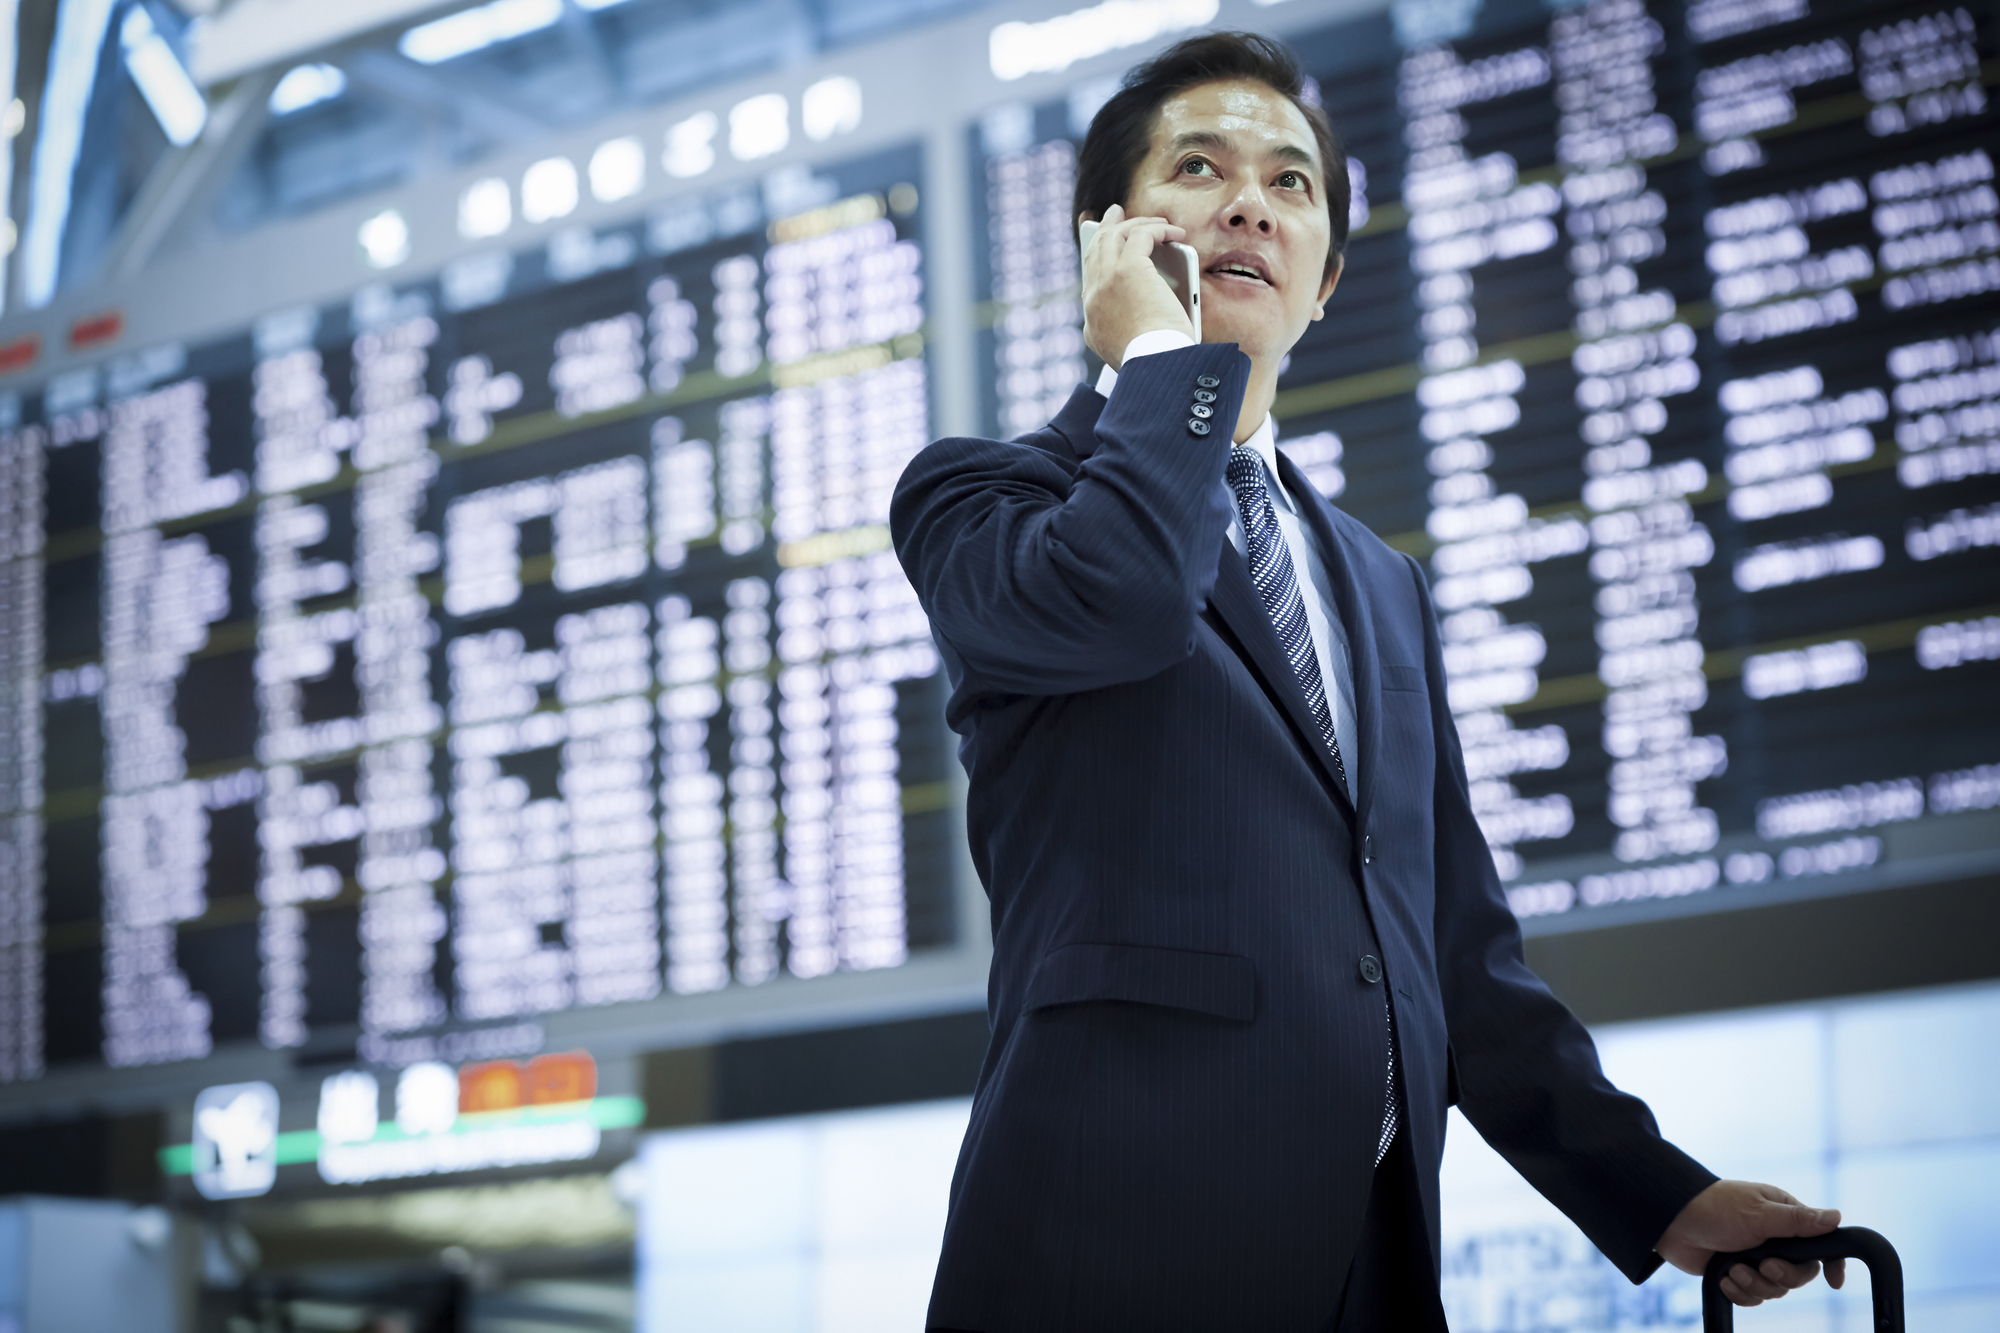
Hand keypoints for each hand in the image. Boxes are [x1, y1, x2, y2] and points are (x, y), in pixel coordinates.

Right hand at [1079, 203, 1193, 367]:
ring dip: (1138, 224)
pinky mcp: (1128, 270)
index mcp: (1093, 318)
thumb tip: (1145, 311)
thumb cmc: (1154, 363)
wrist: (1153, 365)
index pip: (1090, 277)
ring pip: (1115, 236)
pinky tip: (1175, 233)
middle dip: (1107, 228)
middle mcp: (1093, 296)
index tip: (1100, 240)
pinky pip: (1141, 236)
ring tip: (1158, 222)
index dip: (1096, 254)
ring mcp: (1106, 280)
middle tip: (1117, 213)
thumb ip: (1130, 330)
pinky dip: (1158, 230)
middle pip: (1096, 250)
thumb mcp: (1133, 350)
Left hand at [1656, 1180, 1846, 1306]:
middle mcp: (1774, 1238)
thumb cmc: (1713, 1208)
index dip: (1832, 1263)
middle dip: (1782, 1276)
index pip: (1821, 1243)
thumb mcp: (1758, 1213)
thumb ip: (1797, 1221)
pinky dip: (1739, 1292)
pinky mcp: (1737, 1273)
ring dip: (1755, 1284)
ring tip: (1734, 1270)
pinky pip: (1752, 1297)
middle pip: (1800, 1273)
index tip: (1834, 1282)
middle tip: (1764, 1267)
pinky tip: (1725, 1278)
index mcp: (1784, 1216)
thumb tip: (1836, 1217)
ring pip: (1776, 1289)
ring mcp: (1755, 1257)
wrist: (1669, 1222)